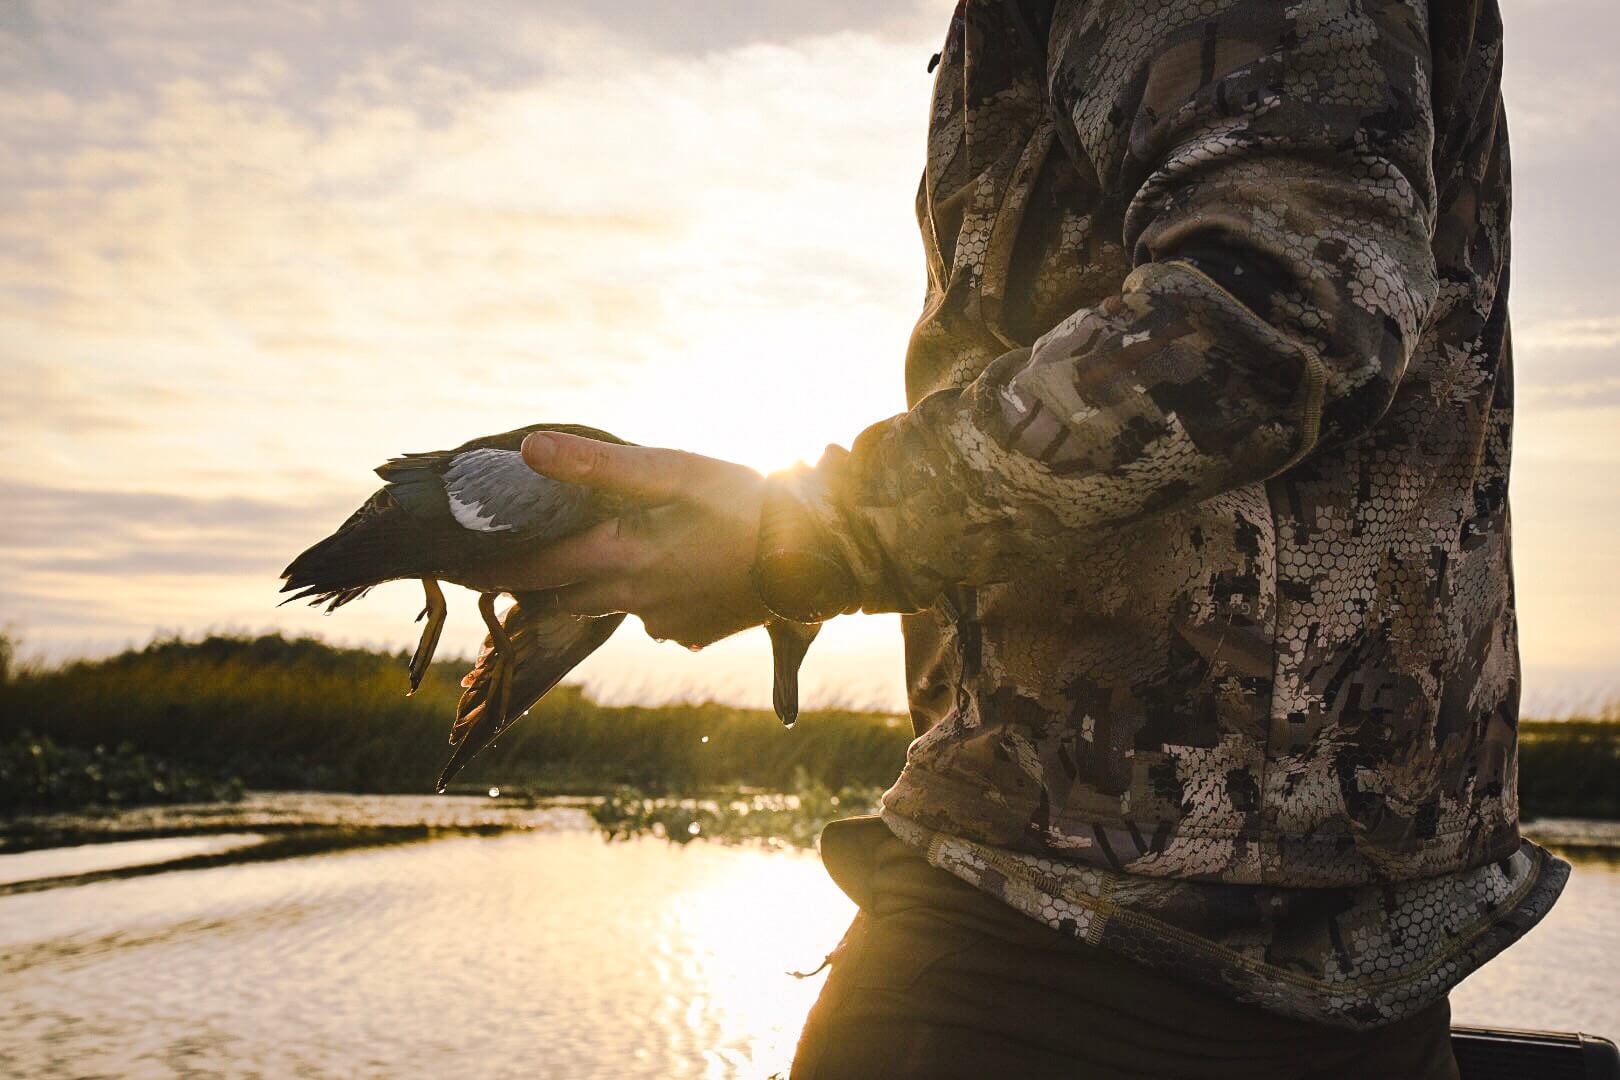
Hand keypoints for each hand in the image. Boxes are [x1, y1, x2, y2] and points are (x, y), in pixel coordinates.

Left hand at [478, 431, 770, 648]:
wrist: (818, 555)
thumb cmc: (746, 501)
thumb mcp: (676, 468)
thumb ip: (599, 464)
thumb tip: (528, 451)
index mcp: (620, 554)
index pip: (529, 566)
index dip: (488, 563)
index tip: (455, 558)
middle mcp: (631, 597)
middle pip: (556, 597)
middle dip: (527, 581)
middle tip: (500, 563)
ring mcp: (662, 621)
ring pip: (600, 607)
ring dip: (581, 588)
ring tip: (583, 558)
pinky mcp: (689, 632)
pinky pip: (647, 617)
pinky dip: (641, 595)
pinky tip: (665, 570)